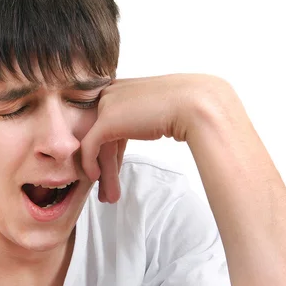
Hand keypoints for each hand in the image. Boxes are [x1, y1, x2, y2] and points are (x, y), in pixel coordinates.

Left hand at [82, 73, 226, 202]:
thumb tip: (139, 128)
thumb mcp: (156, 112)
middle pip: (102, 135)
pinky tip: (95, 178)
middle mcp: (110, 93)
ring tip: (107, 197)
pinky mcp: (106, 120)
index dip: (111, 151)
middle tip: (105, 187)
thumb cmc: (185, 108)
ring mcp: (106, 105)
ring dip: (104, 173)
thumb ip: (140, 118)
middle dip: (105, 164)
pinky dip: (90, 164)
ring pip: (97, 144)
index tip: (116, 170)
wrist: (194, 105)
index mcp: (121, 88)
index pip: (109, 123)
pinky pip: (90, 146)